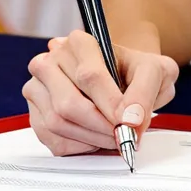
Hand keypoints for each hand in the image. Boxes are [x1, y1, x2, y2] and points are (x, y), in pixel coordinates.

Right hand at [23, 30, 178, 156]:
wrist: (124, 77)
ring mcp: (37, 87)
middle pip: (69, 104)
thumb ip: (145, 93)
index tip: (130, 124)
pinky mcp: (35, 113)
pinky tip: (96, 138)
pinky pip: (52, 139)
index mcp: (78, 43)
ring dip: (92, 139)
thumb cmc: (135, 71)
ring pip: (58, 123)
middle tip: (124, 136)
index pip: (90, 76)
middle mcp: (51, 61)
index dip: (112, 105)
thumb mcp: (155, 72)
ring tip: (113, 136)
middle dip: (102, 128)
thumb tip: (130, 121)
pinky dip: (79, 147)